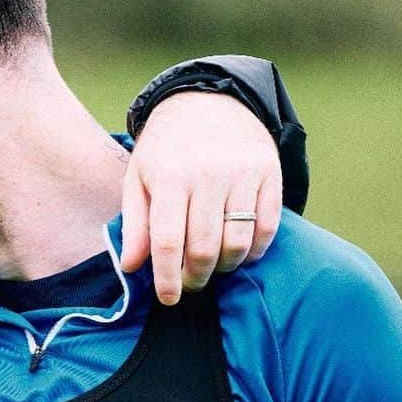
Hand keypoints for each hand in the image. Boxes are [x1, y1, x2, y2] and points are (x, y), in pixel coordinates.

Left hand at [120, 91, 282, 303]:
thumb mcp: (137, 180)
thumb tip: (131, 267)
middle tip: (190, 285)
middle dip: (196, 278)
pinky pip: (266, 226)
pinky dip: (254, 250)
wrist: (207, 102)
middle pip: (205, 248)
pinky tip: (239, 253)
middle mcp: (208, 175)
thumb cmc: (165, 150)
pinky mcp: (269, 172)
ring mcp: (242, 173)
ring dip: (225, 267)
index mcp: (170, 177)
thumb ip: (134, 225)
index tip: (168, 298)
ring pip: (237, 242)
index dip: (167, 278)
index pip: (168, 242)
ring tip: (212, 268)